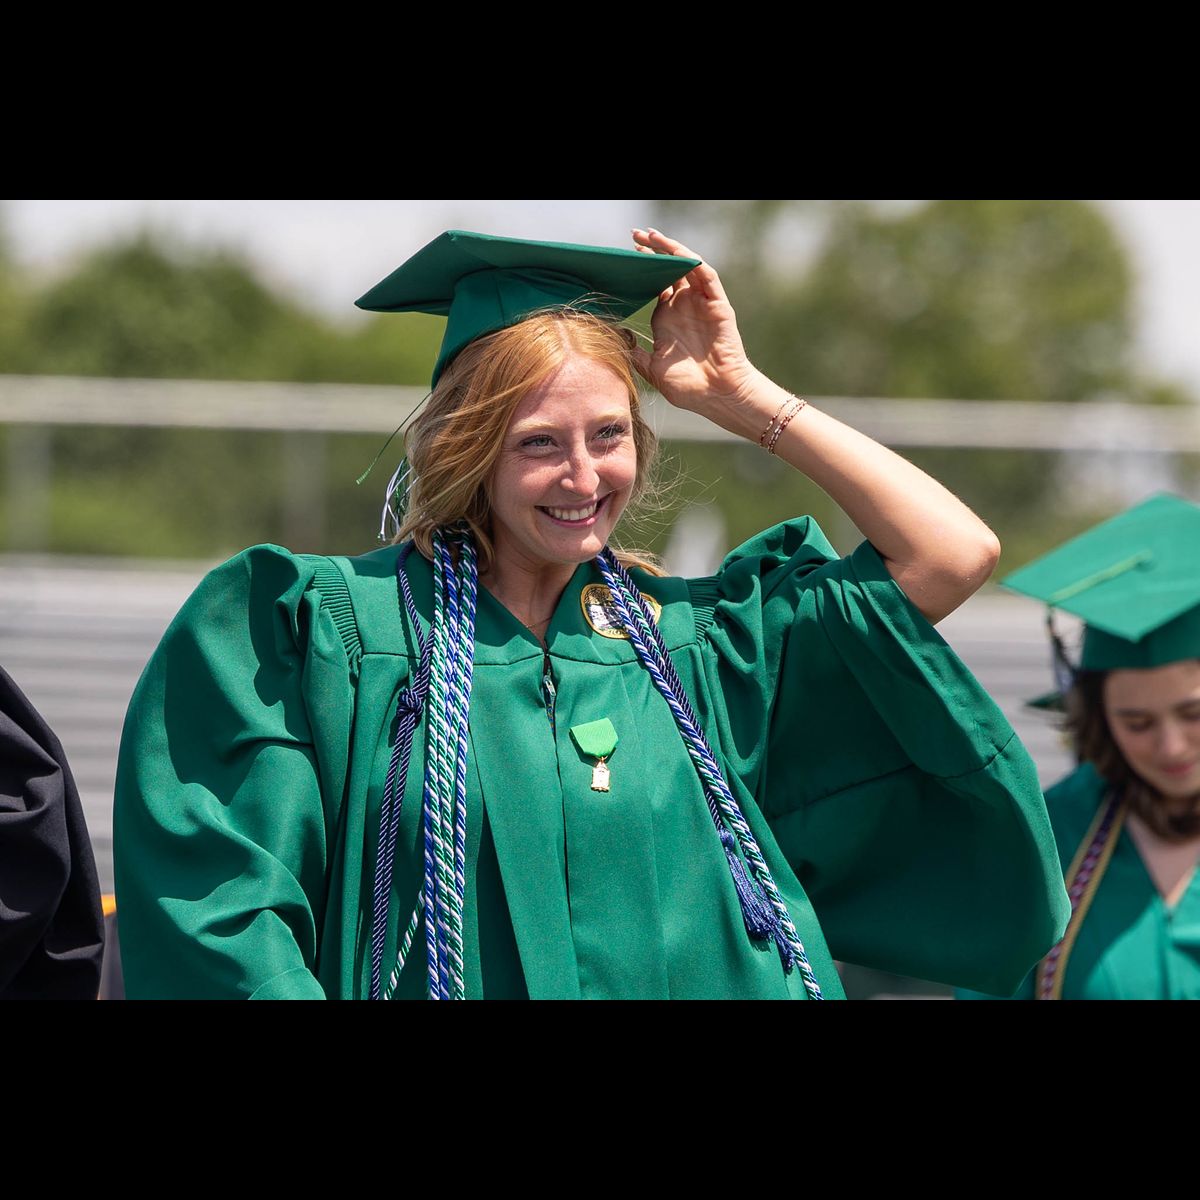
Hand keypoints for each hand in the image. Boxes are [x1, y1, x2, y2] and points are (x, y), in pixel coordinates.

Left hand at [630, 228, 759, 414]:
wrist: (717, 396)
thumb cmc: (688, 388)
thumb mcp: (652, 370)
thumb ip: (635, 354)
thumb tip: (615, 337)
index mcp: (667, 319)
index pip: (653, 285)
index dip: (641, 270)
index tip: (623, 258)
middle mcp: (684, 307)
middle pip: (668, 270)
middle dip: (652, 251)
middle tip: (633, 236)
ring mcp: (701, 304)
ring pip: (686, 267)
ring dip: (670, 250)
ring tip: (651, 236)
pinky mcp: (717, 305)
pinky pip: (706, 277)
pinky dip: (693, 262)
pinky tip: (678, 253)